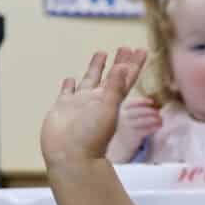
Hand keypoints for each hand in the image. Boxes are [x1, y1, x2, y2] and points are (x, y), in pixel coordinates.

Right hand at [41, 48, 148, 169]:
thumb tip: (124, 66)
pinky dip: (69, 85)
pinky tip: (70, 80)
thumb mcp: (107, 109)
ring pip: (89, 80)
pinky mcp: (63, 107)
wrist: (68, 156)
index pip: (125, 78)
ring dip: (96, 68)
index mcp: (110, 99)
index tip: (141, 50)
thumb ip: (115, 87)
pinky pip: (67, 92)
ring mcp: (79, 103)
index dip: (133, 64)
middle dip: (118, 62)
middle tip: (124, 48)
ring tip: (101, 53)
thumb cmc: (91, 137)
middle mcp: (96, 99)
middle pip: (110, 76)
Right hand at [117, 94, 162, 151]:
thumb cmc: (130, 123)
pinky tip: (159, 126)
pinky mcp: (133, 135)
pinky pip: (145, 130)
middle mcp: (124, 116)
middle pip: (138, 111)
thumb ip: (139, 107)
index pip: (131, 102)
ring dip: (153, 119)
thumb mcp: (130, 113)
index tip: (152, 101)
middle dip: (150, 111)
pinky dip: (153, 128)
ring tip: (160, 119)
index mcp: (123, 108)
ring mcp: (128, 127)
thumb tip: (156, 102)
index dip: (142, 101)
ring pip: (142, 121)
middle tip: (158, 112)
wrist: (122, 140)